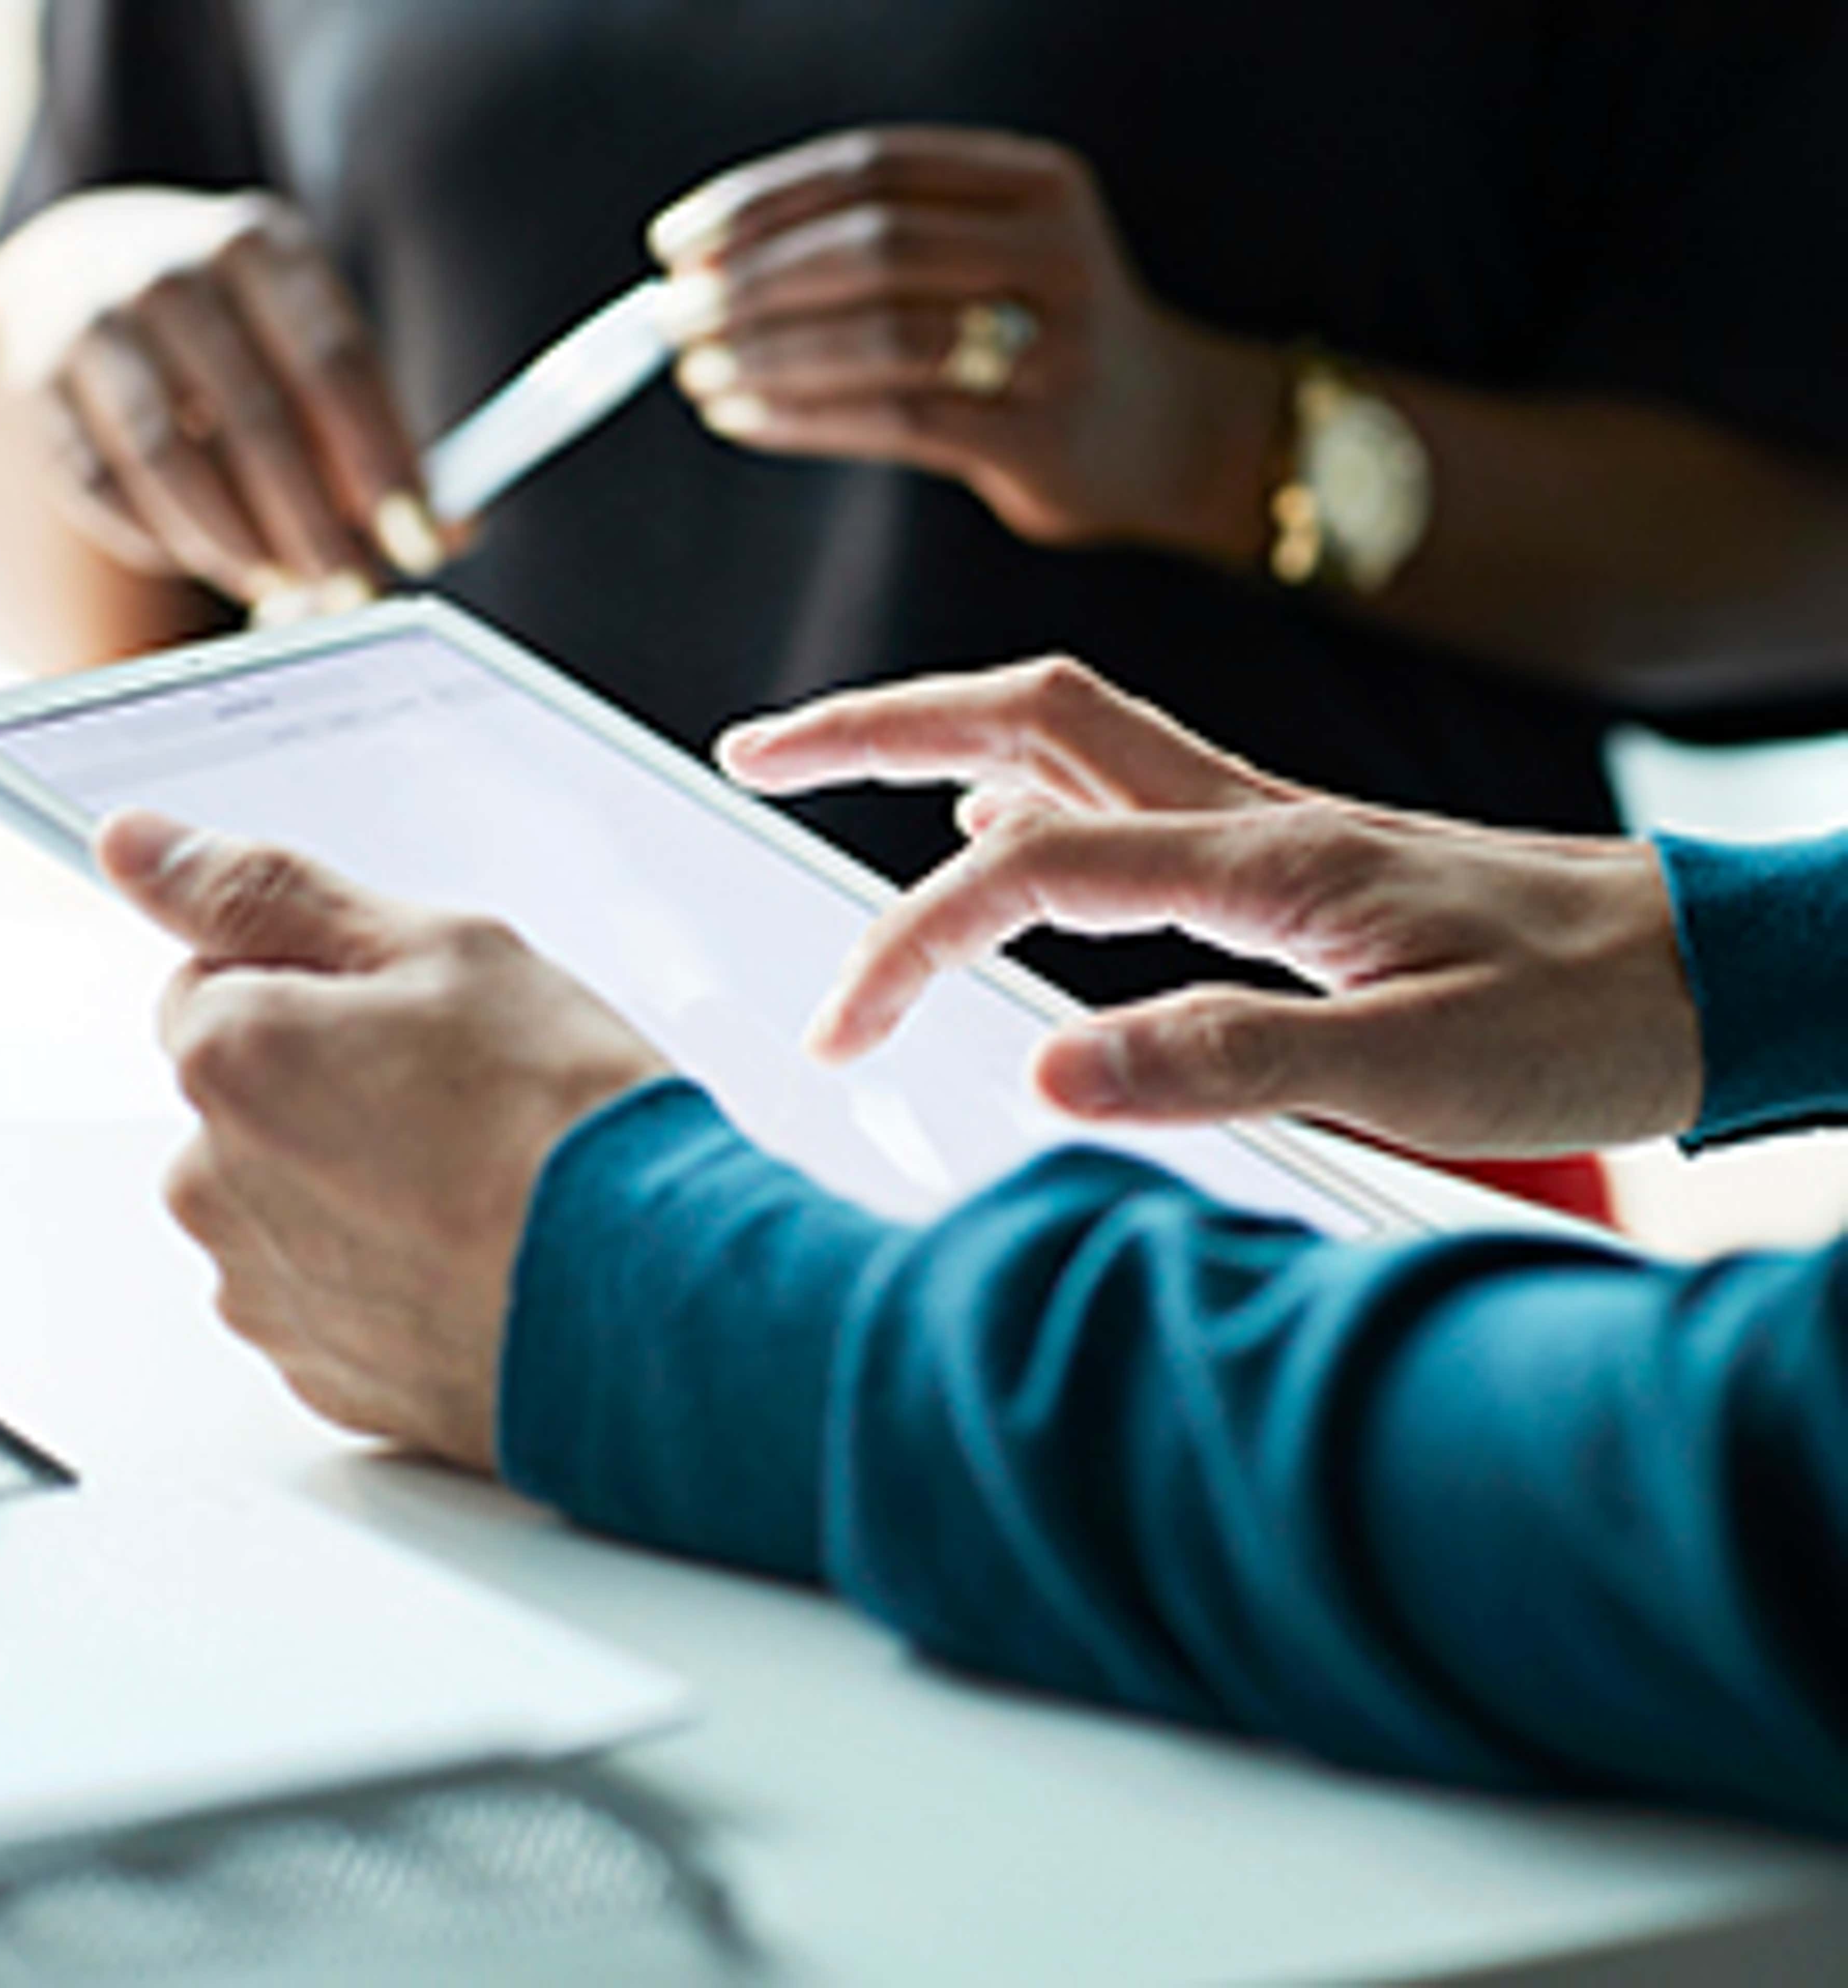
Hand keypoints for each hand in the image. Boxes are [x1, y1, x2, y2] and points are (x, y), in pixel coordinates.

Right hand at [0, 188, 453, 610]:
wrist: (90, 271)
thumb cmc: (244, 338)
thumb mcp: (318, 356)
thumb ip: (383, 441)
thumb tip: (450, 532)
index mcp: (262, 246)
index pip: (335, 363)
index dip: (382, 463)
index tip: (420, 543)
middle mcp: (168, 267)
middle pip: (256, 416)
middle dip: (313, 523)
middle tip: (354, 593)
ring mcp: (91, 318)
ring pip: (169, 455)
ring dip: (235, 542)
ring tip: (284, 589)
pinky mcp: (33, 379)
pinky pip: (102, 483)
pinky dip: (161, 537)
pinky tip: (204, 557)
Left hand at [98, 813, 669, 1468]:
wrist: (653, 1294)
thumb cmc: (563, 1120)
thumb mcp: (441, 950)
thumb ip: (267, 892)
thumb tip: (134, 844)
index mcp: (230, 1057)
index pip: (213, 982)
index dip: (323, 984)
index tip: (412, 1015)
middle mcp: (213, 1184)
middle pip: (249, 1099)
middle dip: (334, 1087)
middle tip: (464, 1098)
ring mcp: (265, 1290)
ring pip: (290, 1201)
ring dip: (359, 1184)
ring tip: (481, 1185)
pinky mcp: (320, 1375)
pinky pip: (333, 1295)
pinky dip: (389, 1273)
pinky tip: (476, 1253)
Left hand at [648, 129, 1273, 553]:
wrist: (1173, 437)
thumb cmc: (1047, 345)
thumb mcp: (995, 258)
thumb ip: (893, 244)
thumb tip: (715, 269)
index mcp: (1036, 183)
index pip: (870, 169)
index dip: (760, 202)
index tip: (676, 243)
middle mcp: (1053, 250)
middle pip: (870, 246)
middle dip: (751, 281)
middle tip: (669, 316)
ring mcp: (1055, 345)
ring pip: (877, 335)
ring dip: (766, 354)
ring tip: (695, 373)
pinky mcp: (1039, 436)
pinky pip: (894, 419)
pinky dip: (803, 417)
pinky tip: (745, 417)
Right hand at [719, 659, 1703, 1156]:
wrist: (1710, 970)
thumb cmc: (1583, 1018)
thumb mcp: (1418, 1066)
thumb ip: (1228, 1061)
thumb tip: (1047, 1077)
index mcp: (1262, 860)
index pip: (1027, 870)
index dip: (910, 945)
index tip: (842, 1031)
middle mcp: (1248, 812)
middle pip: (1023, 716)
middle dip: (873, 726)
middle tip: (755, 751)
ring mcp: (1263, 822)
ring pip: (1067, 736)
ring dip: (938, 739)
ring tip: (837, 771)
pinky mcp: (1285, 852)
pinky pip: (1124, 785)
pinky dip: (1031, 789)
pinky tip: (1003, 836)